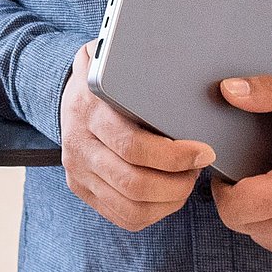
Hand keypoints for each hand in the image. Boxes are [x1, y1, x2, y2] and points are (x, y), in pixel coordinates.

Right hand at [60, 42, 214, 230]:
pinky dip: (155, 213)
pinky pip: (124, 218)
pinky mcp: (82, 190)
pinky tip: (170, 195)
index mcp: (88, 110)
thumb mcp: (113, 56)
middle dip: (178, 182)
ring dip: (170, 200)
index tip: (204, 151)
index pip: (132, 146)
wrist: (68, 94)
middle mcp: (79, 145)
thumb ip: (135, 57)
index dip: (174, 155)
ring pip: (131, 207)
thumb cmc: (105, 73)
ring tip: (187, 179)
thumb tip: (174, 53)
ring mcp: (78, 172)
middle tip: (199, 166)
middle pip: (133, 183)